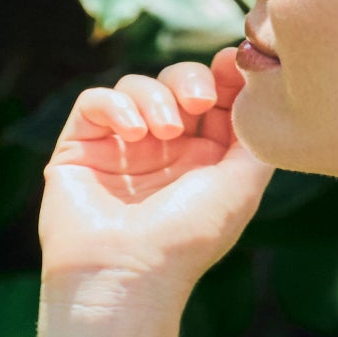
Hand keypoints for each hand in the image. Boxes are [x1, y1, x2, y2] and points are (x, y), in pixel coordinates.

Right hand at [38, 53, 270, 294]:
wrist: (126, 274)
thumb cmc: (187, 238)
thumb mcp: (242, 186)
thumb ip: (257, 139)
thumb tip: (257, 92)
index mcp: (202, 158)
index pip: (214, 97)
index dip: (223, 74)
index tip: (231, 61)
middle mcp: (162, 149)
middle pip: (176, 82)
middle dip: (189, 80)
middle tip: (198, 100)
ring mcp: (120, 146)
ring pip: (135, 86)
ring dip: (154, 97)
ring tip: (162, 131)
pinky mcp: (80, 147)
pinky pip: (94, 101)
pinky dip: (114, 105)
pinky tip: (132, 133)